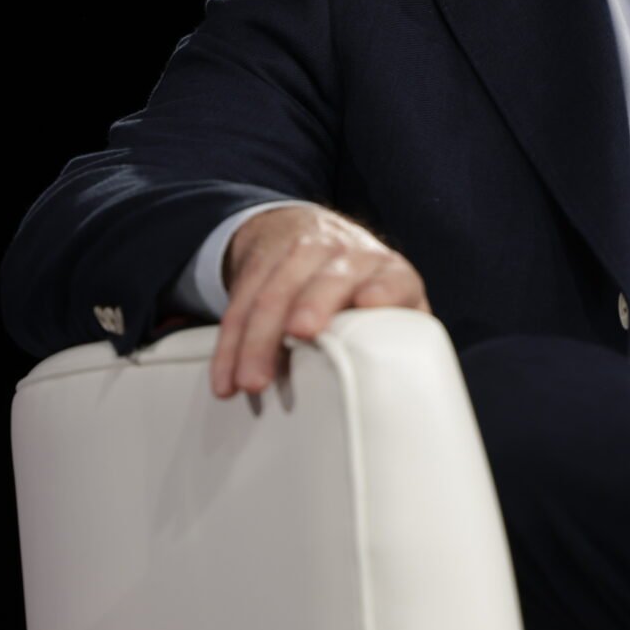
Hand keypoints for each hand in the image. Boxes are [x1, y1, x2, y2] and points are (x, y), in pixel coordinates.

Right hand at [210, 205, 429, 399]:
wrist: (314, 232)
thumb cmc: (362, 290)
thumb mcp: (391, 308)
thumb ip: (397, 341)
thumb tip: (403, 397)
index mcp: (388, 273)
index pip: (392, 280)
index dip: (383, 290)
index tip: (370, 303)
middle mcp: (348, 254)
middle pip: (328, 280)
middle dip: (310, 307)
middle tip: (300, 335)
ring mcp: (303, 251)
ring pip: (275, 291)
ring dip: (257, 339)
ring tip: (249, 382)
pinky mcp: (263, 259)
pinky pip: (242, 300)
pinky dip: (230, 342)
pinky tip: (226, 374)